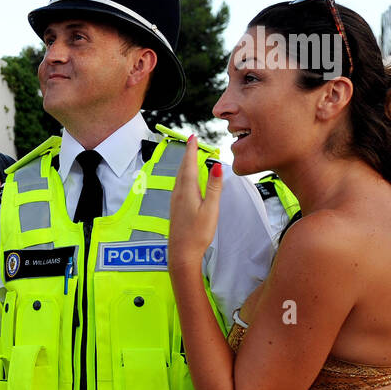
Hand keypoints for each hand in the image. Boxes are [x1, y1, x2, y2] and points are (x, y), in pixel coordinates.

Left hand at [168, 135, 222, 269]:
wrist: (181, 253)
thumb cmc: (197, 234)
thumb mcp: (211, 209)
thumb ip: (214, 187)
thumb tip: (215, 165)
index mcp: (187, 191)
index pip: (189, 164)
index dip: (191, 150)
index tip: (193, 136)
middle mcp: (178, 193)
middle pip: (183, 168)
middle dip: (188, 153)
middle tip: (192, 141)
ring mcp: (175, 200)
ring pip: (179, 176)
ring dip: (185, 164)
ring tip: (190, 155)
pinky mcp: (175, 207)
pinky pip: (179, 185)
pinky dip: (183, 175)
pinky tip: (186, 179)